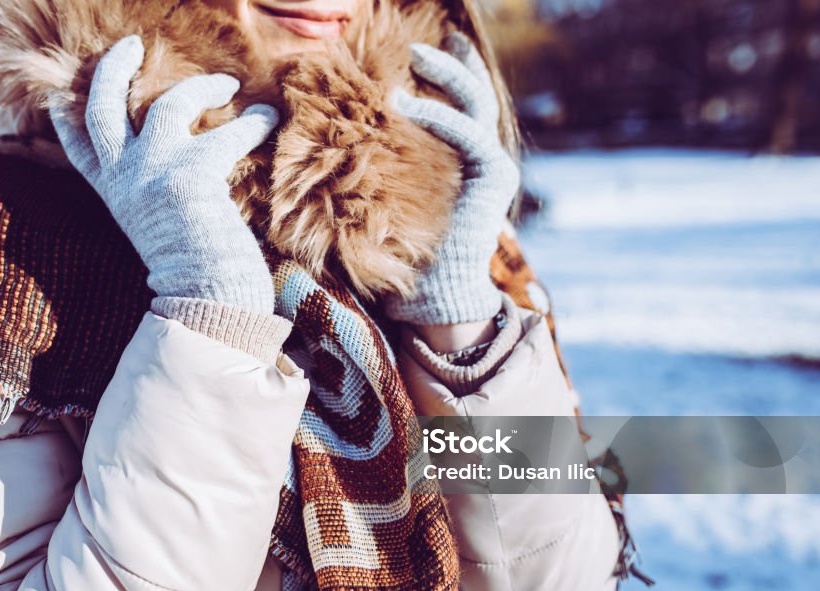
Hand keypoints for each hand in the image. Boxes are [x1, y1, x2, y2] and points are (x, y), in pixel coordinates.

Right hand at [50, 36, 279, 314]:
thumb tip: (173, 174)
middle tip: (131, 45)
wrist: (204, 302)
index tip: (61, 95)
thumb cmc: (191, 276)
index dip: (66, 116)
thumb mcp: (156, 229)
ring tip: (228, 84)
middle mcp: (125, 180)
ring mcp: (153, 174)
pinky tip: (270, 119)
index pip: (78, 147)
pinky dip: (254, 123)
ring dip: (201, 87)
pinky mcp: (191, 174)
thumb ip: (153, 197)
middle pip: (100, 108)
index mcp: (113, 195)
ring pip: (165, 105)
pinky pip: (228, 133)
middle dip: (110, 69)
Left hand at [385, 33, 520, 325]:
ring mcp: (495, 168)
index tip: (425, 48)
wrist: (434, 292)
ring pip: (478, 105)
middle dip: (455, 63)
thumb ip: (394, 165)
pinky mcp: (496, 179)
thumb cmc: (405, 250)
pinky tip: (409, 105)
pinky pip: (471, 134)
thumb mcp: (396, 195)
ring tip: (415, 56)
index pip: (463, 106)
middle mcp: (487, 160)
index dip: (450, 74)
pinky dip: (441, 116)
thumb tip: (351, 136)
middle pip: (477, 96)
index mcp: (467, 162)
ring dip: (448, 76)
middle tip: (424, 41)